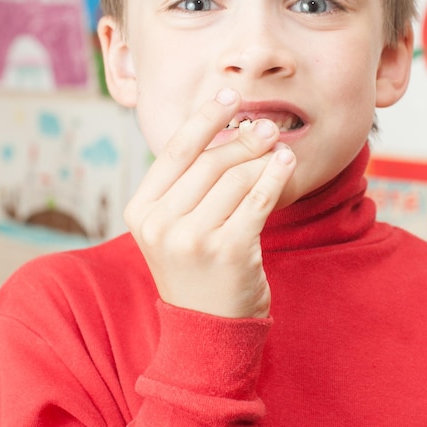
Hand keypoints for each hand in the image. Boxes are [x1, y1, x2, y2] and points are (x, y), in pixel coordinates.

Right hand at [124, 88, 296, 317]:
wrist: (206, 330)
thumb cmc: (195, 267)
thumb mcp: (174, 226)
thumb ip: (187, 183)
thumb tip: (229, 128)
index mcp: (141, 211)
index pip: (175, 151)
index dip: (205, 118)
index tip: (229, 95)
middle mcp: (161, 224)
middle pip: (210, 162)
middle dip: (243, 138)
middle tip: (266, 126)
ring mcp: (193, 239)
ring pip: (237, 178)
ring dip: (262, 157)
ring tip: (278, 146)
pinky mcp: (229, 251)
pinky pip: (259, 199)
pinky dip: (276, 175)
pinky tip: (286, 162)